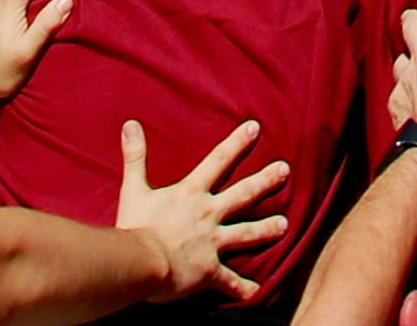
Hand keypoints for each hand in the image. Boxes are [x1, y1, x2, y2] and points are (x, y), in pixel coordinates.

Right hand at [113, 114, 288, 301]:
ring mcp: (212, 243)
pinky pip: (230, 281)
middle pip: (243, 194)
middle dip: (265, 181)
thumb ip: (136, 157)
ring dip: (266, 229)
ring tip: (284, 226)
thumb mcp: (134, 189)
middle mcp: (208, 214)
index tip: (255, 128)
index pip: (218, 161)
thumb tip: (130, 124)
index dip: (237, 143)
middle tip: (285, 170)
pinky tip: (257, 292)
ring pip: (246, 234)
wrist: (140, 263)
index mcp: (192, 193)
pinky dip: (243, 288)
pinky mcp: (209, 271)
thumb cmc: (135, 226)